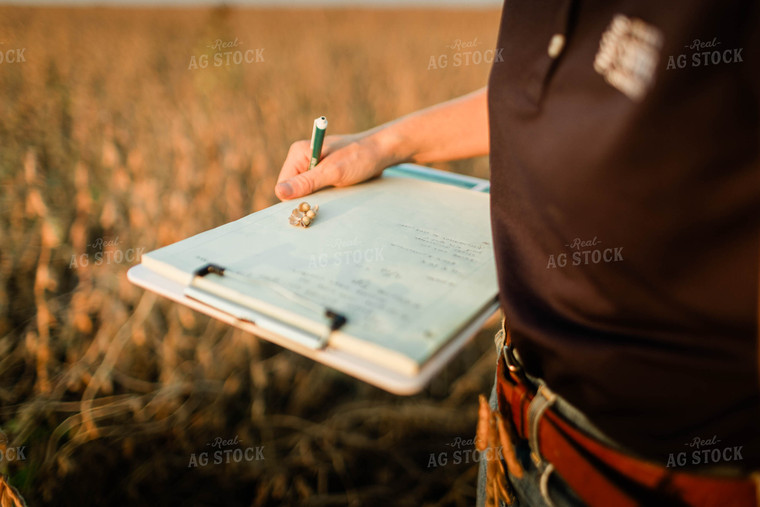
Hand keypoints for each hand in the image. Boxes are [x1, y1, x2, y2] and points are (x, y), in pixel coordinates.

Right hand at [274, 133, 388, 200]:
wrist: (381, 151)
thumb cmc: (359, 157)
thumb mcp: (332, 172)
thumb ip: (306, 182)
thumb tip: (279, 191)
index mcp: (298, 153)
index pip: (283, 185)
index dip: (296, 196)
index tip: (316, 198)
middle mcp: (302, 159)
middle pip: (293, 190)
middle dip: (307, 197)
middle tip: (329, 193)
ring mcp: (312, 167)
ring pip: (305, 192)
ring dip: (318, 197)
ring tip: (336, 189)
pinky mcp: (323, 174)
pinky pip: (316, 191)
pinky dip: (325, 195)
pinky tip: (338, 190)